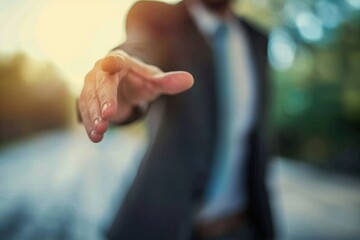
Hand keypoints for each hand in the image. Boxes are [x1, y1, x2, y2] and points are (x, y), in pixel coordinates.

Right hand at [78, 50, 193, 142]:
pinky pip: (85, 111)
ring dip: (93, 116)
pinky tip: (95, 137)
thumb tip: (190, 80)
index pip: (115, 60)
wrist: (122, 84)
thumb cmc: (140, 80)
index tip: (108, 64)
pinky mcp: (87, 99)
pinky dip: (89, 124)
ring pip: (89, 100)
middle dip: (102, 101)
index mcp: (119, 61)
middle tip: (107, 117)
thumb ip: (168, 82)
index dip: (112, 63)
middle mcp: (101, 71)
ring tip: (99, 133)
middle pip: (100, 84)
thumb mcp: (154, 81)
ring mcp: (91, 85)